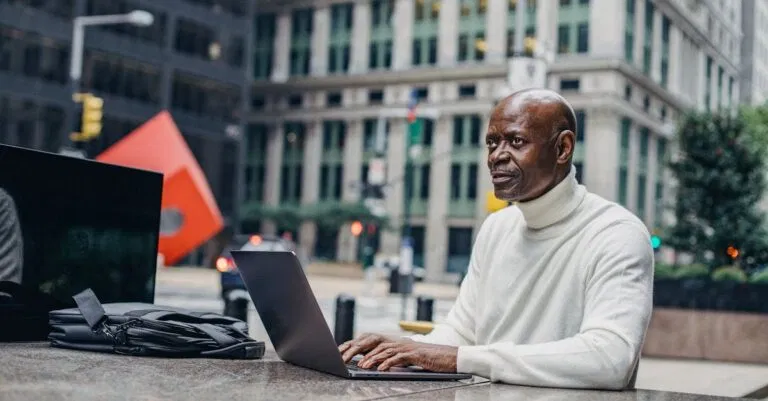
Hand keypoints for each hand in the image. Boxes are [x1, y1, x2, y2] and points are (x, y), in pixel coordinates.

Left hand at [338, 333, 457, 371]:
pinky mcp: (415, 354)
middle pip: (374, 343)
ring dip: (372, 359)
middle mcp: (398, 341)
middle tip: (346, 359)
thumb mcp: (405, 357)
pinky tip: (380, 369)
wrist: (447, 357)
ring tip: (362, 366)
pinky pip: (398, 358)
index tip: (342, 352)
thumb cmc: (426, 359)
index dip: (355, 345)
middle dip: (358, 350)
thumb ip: (390, 357)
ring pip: (384, 350)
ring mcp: (406, 347)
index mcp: (393, 341)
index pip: (370, 341)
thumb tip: (373, 362)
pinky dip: (388, 363)